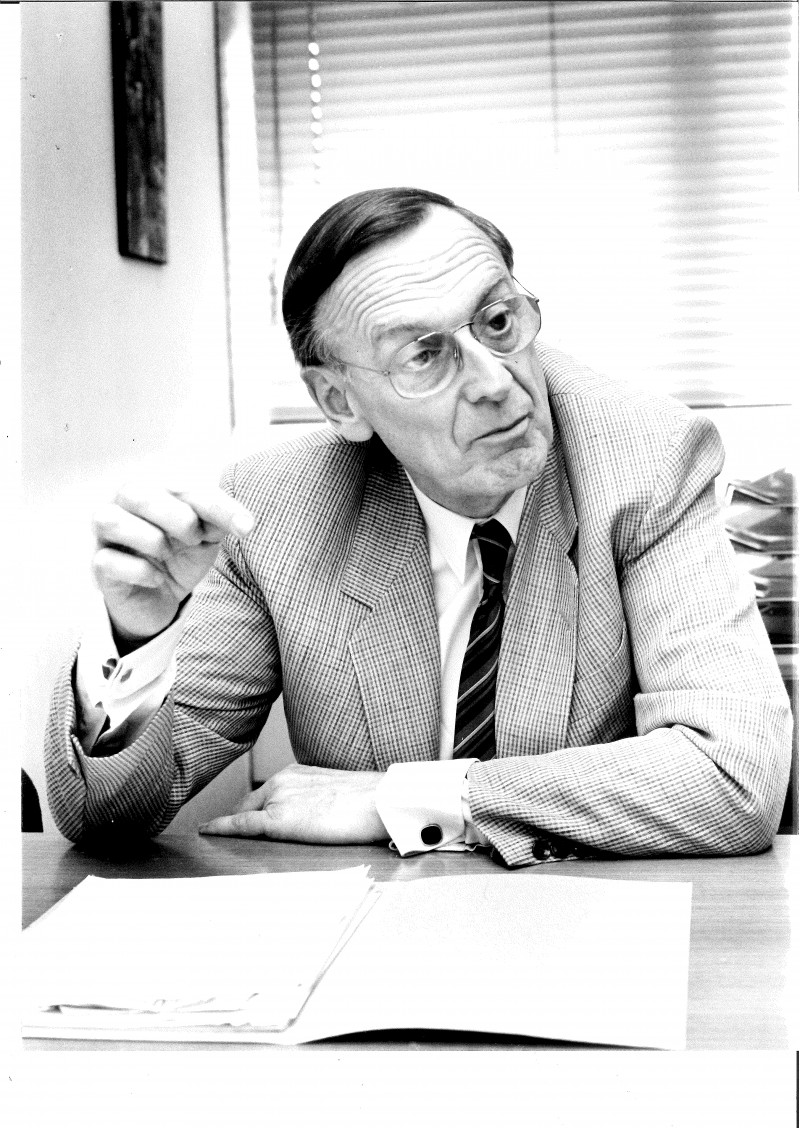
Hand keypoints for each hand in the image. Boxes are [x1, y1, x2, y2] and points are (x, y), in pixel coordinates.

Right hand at [91, 481, 254, 649]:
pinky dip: (139, 571)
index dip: (218, 506)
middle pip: (137, 492)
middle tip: (194, 539)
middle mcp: (124, 505)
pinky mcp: (100, 565)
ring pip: (109, 520)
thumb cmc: (182, 556)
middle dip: (175, 517)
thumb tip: (242, 522)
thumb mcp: (206, 536)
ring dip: (149, 539)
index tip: (247, 528)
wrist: (161, 597)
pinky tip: (157, 578)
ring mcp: (106, 536)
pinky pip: (107, 561)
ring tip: (167, 553)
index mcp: (155, 489)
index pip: (186, 487)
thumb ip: (219, 520)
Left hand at [198, 764, 387, 844]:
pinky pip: (240, 825)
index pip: (267, 793)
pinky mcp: (276, 820)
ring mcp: (277, 798)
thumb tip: (323, 817)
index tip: (239, 816)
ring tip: (218, 837)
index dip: (251, 807)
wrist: (382, 801)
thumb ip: (321, 802)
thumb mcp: (340, 795)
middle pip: (251, 803)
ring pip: (246, 815)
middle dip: (239, 817)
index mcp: (298, 773)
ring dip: (234, 827)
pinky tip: (207, 832)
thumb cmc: (372, 802)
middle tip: (227, 832)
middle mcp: (282, 780)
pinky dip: (221, 828)